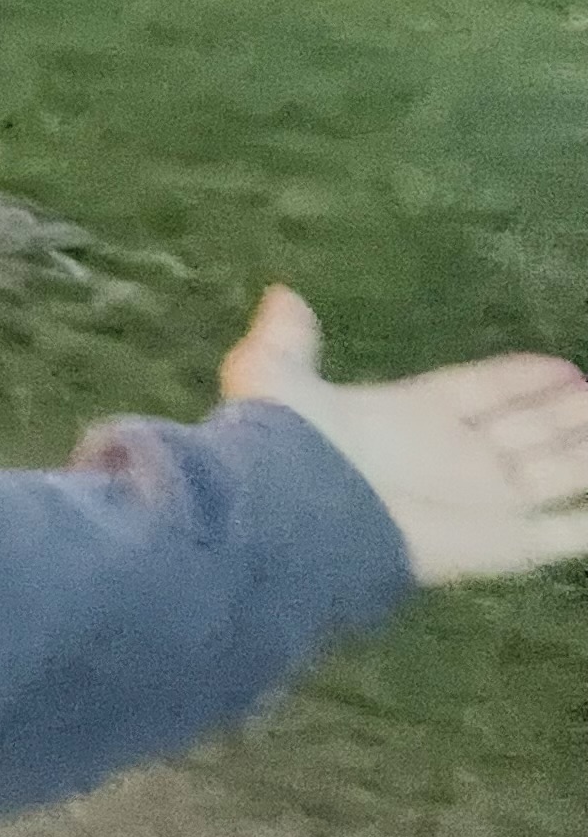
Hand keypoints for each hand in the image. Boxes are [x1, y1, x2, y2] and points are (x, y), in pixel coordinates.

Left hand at [219, 284, 587, 587]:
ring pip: (559, 473)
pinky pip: (568, 532)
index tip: (564, 367)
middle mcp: (455, 461)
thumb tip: (282, 292)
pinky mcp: (508, 544)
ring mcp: (484, 503)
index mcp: (411, 419)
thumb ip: (288, 340)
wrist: (298, 520)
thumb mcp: (276, 377)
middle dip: (568, 414)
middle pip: (530, 431)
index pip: (484, 393)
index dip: (523, 381)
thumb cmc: (286, 446)